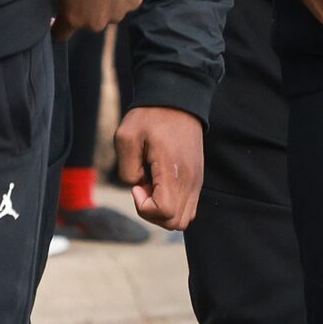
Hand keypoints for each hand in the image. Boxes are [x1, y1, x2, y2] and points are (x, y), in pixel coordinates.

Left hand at [51, 0, 145, 38]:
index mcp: (73, 18)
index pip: (61, 34)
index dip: (57, 27)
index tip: (57, 19)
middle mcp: (96, 22)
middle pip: (87, 22)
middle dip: (85, 11)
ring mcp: (117, 14)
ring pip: (109, 13)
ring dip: (106, 3)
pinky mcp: (134, 3)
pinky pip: (126, 2)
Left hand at [113, 105, 204, 228]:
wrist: (177, 101)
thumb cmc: (149, 117)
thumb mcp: (125, 138)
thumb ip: (127, 170)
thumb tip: (138, 187)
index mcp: (173, 172)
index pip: (164, 212)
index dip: (144, 207)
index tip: (136, 185)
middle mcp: (190, 181)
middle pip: (174, 222)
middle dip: (152, 212)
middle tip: (142, 186)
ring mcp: (196, 182)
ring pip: (183, 219)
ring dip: (162, 211)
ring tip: (150, 185)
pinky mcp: (197, 179)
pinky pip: (187, 207)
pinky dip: (171, 204)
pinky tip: (158, 183)